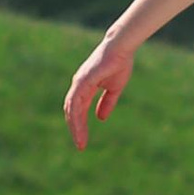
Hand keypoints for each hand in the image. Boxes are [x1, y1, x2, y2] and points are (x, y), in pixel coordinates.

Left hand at [65, 34, 135, 150]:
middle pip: (72, 112)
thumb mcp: (114, 89)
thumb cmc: (119, 63)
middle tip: (80, 146)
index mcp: (85, 88)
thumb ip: (107, 103)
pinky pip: (75, 102)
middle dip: (76, 130)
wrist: (121, 48)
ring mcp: (78, 83)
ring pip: (72, 110)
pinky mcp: (82, 81)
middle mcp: (78, 86)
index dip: (80, 125)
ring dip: (75, 127)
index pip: (78, 110)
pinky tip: (79, 128)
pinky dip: (76, 116)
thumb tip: (100, 118)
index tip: (83, 141)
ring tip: (80, 142)